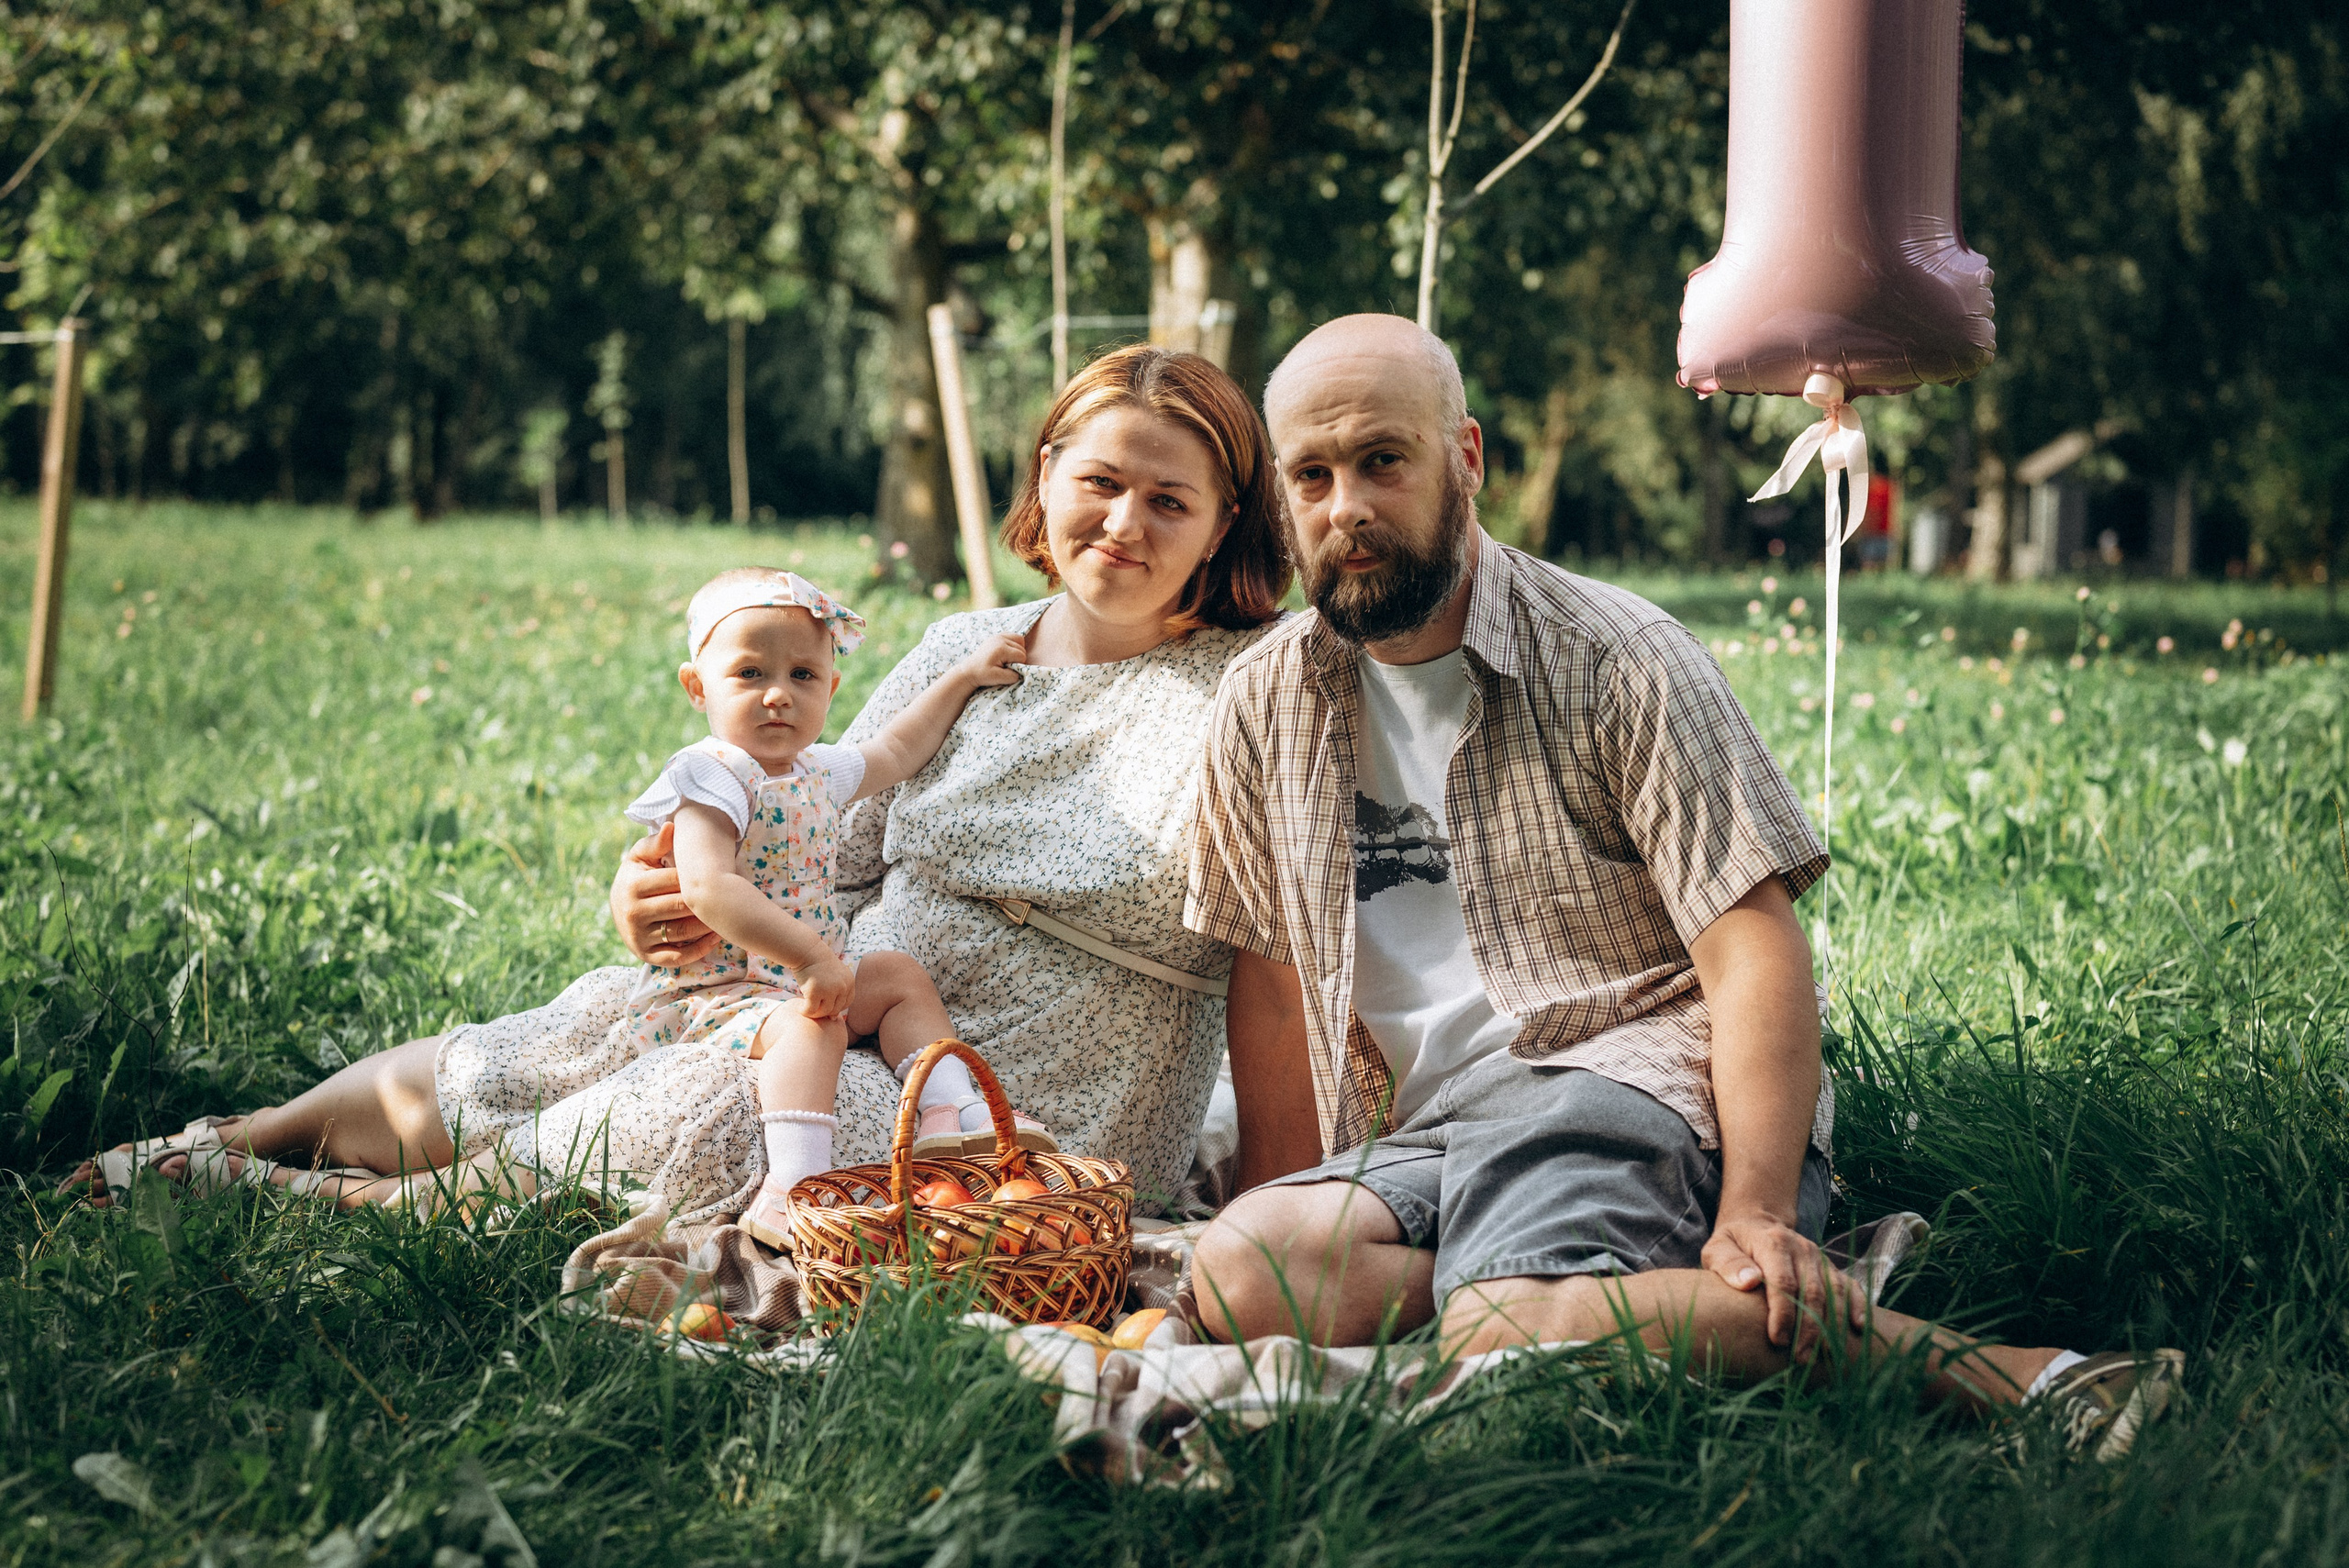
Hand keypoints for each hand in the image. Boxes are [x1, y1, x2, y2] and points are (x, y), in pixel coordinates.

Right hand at [612, 824, 719, 965]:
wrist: (618, 908)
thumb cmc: (636, 876)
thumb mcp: (640, 857)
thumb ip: (656, 843)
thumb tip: (671, 827)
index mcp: (633, 886)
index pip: (675, 881)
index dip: (698, 877)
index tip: (719, 873)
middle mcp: (633, 913)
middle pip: (681, 907)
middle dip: (707, 901)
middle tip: (732, 895)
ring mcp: (639, 937)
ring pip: (683, 932)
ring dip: (708, 925)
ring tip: (727, 914)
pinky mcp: (646, 956)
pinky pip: (678, 957)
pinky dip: (700, 949)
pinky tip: (715, 936)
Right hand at [793, 957, 855, 1020]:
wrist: (807, 951)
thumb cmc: (819, 965)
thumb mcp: (834, 977)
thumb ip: (837, 994)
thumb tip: (833, 1019)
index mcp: (849, 982)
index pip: (846, 1003)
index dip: (836, 1007)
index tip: (825, 1004)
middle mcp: (842, 986)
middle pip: (835, 1009)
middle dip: (824, 1011)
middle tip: (813, 1008)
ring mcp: (830, 989)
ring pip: (824, 1012)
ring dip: (814, 1013)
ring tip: (806, 1008)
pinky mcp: (815, 991)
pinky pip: (811, 1010)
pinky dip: (805, 1012)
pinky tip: (800, 1008)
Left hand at [953, 632, 1026, 689]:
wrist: (969, 670)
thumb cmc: (982, 675)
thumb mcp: (998, 678)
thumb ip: (1013, 675)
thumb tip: (1022, 671)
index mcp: (1001, 648)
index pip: (1021, 656)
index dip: (1018, 665)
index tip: (1006, 669)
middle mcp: (1000, 638)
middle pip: (1022, 648)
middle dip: (1018, 659)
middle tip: (1005, 666)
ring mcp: (998, 635)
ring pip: (1020, 641)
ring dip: (1017, 651)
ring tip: (1007, 659)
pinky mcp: (997, 636)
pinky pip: (1014, 637)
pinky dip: (1014, 644)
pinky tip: (1007, 653)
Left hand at [1702, 1212, 1863, 1360]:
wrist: (1757, 1224)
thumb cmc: (1734, 1244)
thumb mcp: (1719, 1248)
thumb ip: (1729, 1264)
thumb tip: (1749, 1281)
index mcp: (1774, 1243)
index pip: (1783, 1282)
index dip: (1783, 1313)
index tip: (1778, 1341)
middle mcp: (1802, 1249)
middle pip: (1812, 1292)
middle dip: (1808, 1329)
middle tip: (1801, 1359)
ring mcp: (1819, 1258)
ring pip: (1833, 1292)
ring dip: (1831, 1325)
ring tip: (1825, 1355)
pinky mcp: (1830, 1267)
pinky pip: (1849, 1286)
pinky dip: (1857, 1305)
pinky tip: (1859, 1327)